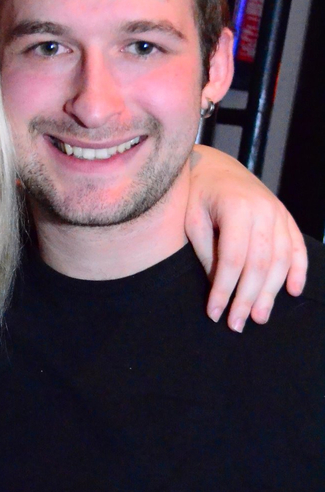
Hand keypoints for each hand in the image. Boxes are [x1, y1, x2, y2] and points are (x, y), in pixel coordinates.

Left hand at [186, 145, 306, 330]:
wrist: (214, 167)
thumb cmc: (197, 197)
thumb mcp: (193, 223)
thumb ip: (208, 254)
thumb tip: (221, 290)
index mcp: (236, 208)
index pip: (233, 259)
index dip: (224, 290)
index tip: (214, 313)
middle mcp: (263, 210)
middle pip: (260, 264)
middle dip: (248, 298)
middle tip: (237, 325)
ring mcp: (278, 212)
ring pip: (281, 260)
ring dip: (271, 292)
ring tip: (258, 317)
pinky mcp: (285, 217)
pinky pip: (297, 247)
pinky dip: (298, 270)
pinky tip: (293, 291)